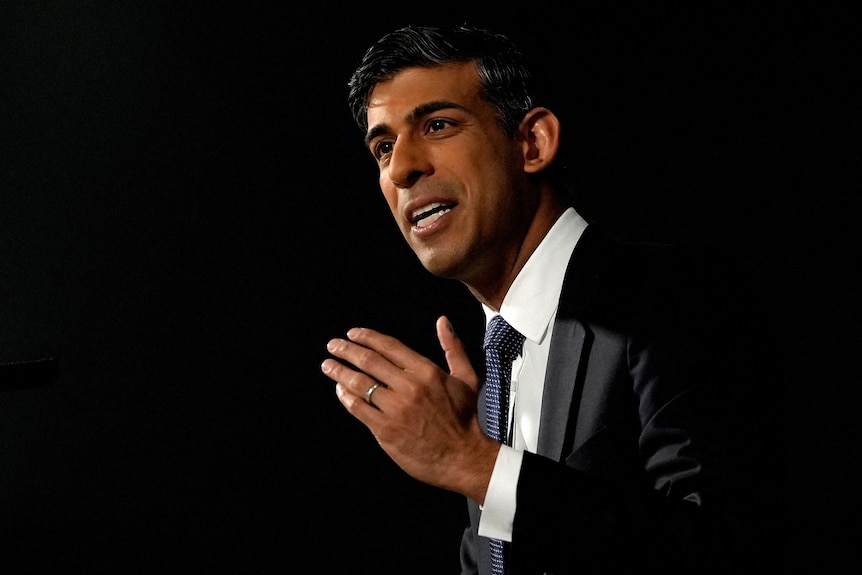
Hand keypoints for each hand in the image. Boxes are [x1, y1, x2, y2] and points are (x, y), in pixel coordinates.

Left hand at [320, 315, 499, 502]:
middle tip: (333, 345)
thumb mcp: (467, 378)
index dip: (367, 337)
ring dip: (339, 372)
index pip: (389, 346)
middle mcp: (409, 387)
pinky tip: (340, 391)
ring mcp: (395, 409)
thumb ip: (453, 348)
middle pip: (369, 361)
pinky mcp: (385, 430)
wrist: (463, 458)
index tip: (353, 334)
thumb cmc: (465, 419)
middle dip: (346, 350)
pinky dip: (346, 397)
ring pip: (359, 383)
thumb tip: (443, 322)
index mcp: (427, 371)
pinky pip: (358, 408)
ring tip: (328, 365)